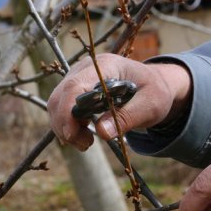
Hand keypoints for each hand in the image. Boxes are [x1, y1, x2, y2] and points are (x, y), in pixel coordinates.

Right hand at [47, 54, 190, 149]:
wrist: (153, 85)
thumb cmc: (154, 91)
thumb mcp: (151, 105)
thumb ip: (128, 117)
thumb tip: (102, 133)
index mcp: (105, 66)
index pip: (75, 85)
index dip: (67, 110)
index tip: (71, 134)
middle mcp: (85, 69)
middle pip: (60, 96)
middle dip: (65, 124)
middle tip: (86, 144)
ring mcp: (78, 78)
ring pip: (56, 104)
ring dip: (65, 128)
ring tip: (87, 143)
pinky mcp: (75, 90)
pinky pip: (61, 109)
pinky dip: (67, 126)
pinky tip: (84, 136)